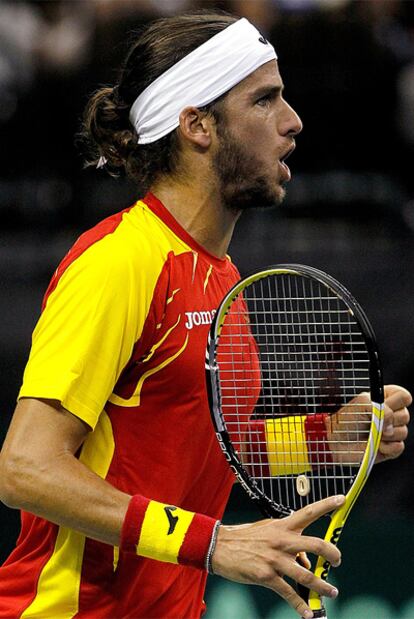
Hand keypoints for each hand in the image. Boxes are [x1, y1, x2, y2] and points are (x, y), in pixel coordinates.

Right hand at [211, 495, 344, 618]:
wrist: (220, 547)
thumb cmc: (246, 538)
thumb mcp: (268, 532)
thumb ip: (288, 542)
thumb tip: (305, 561)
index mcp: (283, 526)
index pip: (308, 512)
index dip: (326, 505)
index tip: (341, 499)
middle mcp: (282, 541)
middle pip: (316, 544)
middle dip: (333, 555)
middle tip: (337, 562)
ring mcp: (275, 559)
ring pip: (307, 574)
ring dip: (323, 586)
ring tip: (332, 592)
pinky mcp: (266, 577)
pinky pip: (289, 593)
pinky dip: (300, 606)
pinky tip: (308, 613)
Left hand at [325, 385, 410, 464]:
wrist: (335, 440)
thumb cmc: (345, 419)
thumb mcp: (361, 404)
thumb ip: (381, 408)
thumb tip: (391, 421)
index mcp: (385, 400)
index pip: (404, 396)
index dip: (397, 401)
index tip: (384, 404)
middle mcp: (391, 415)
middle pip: (406, 415)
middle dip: (389, 420)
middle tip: (373, 421)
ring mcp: (391, 432)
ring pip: (403, 432)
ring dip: (386, 434)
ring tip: (371, 434)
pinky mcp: (390, 448)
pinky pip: (399, 447)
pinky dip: (387, 447)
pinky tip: (376, 445)